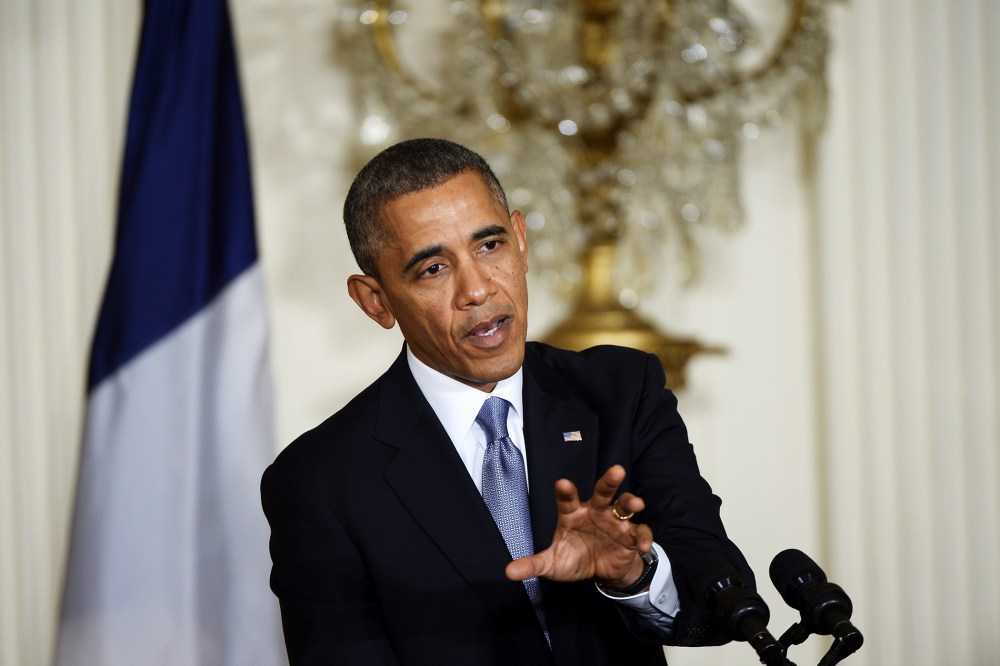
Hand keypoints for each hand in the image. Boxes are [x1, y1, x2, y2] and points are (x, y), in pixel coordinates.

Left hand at [506, 465, 652, 588]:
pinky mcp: (630, 536)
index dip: (565, 491)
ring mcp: (614, 522)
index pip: (567, 499)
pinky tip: (643, 545)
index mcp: (573, 514)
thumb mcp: (552, 564)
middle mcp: (595, 512)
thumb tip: (509, 571)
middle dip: (609, 481)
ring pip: (624, 506)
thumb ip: (533, 565)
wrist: (600, 572)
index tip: (562, 483)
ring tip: (636, 503)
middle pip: (602, 492)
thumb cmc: (574, 559)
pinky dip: (643, 537)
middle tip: (616, 470)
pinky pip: (640, 532)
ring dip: (631, 502)